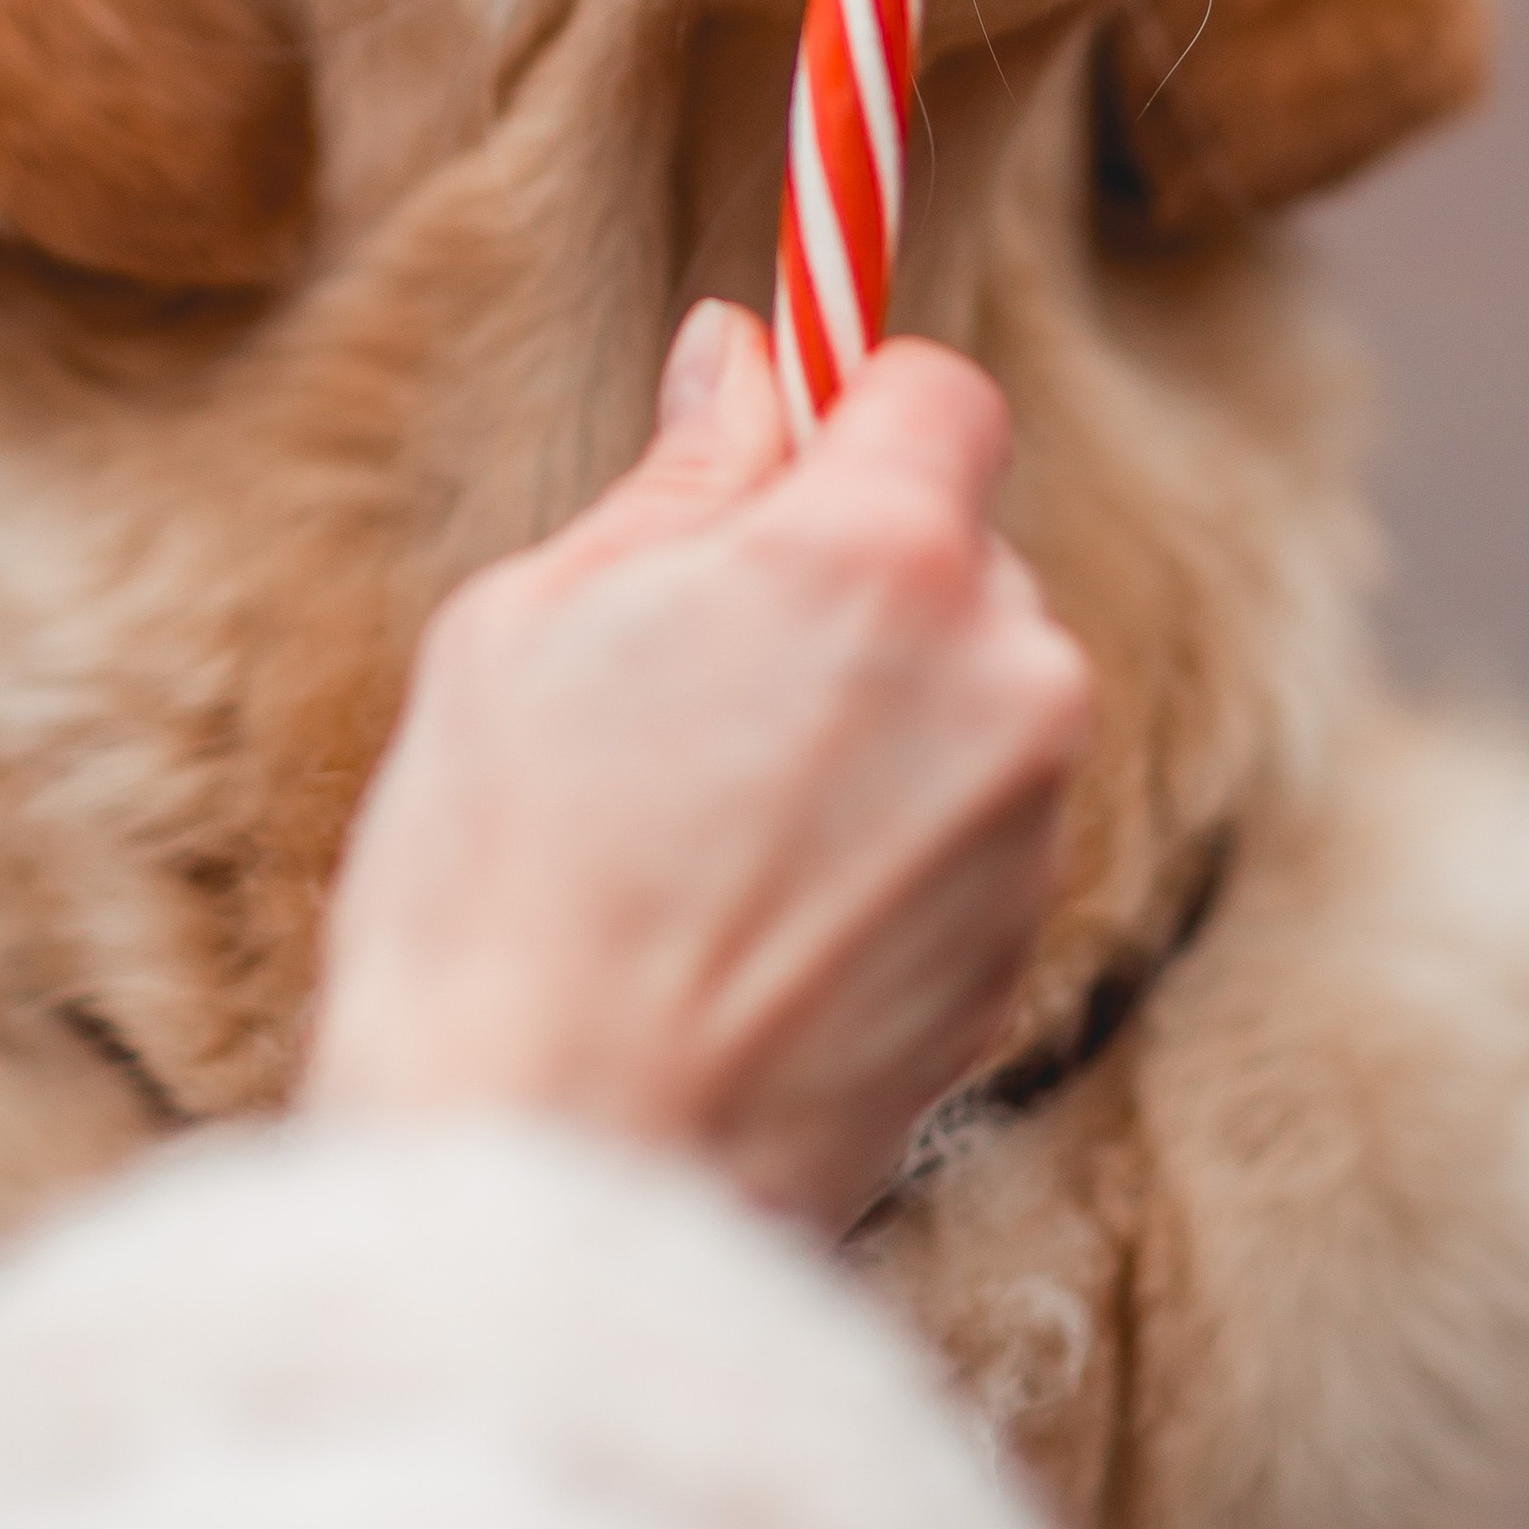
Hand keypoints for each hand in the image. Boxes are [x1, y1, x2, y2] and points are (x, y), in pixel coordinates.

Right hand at [305, 303, 1092, 1234]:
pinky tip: (749, 916)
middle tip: (690, 667)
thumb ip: (681, 478)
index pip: (939, 394)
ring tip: (705, 820)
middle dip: (852, 577)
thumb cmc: (503, 879)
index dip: (851, 410)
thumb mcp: (537, 617)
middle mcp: (1000, 676)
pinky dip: (885, 844)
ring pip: (967, 696)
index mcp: (881, 558)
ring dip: (875, 718)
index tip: (780, 447)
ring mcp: (1024, 830)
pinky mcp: (1018, 961)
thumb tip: (740, 358)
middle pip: (959, 553)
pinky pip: (964, 834)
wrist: (555, 1170)